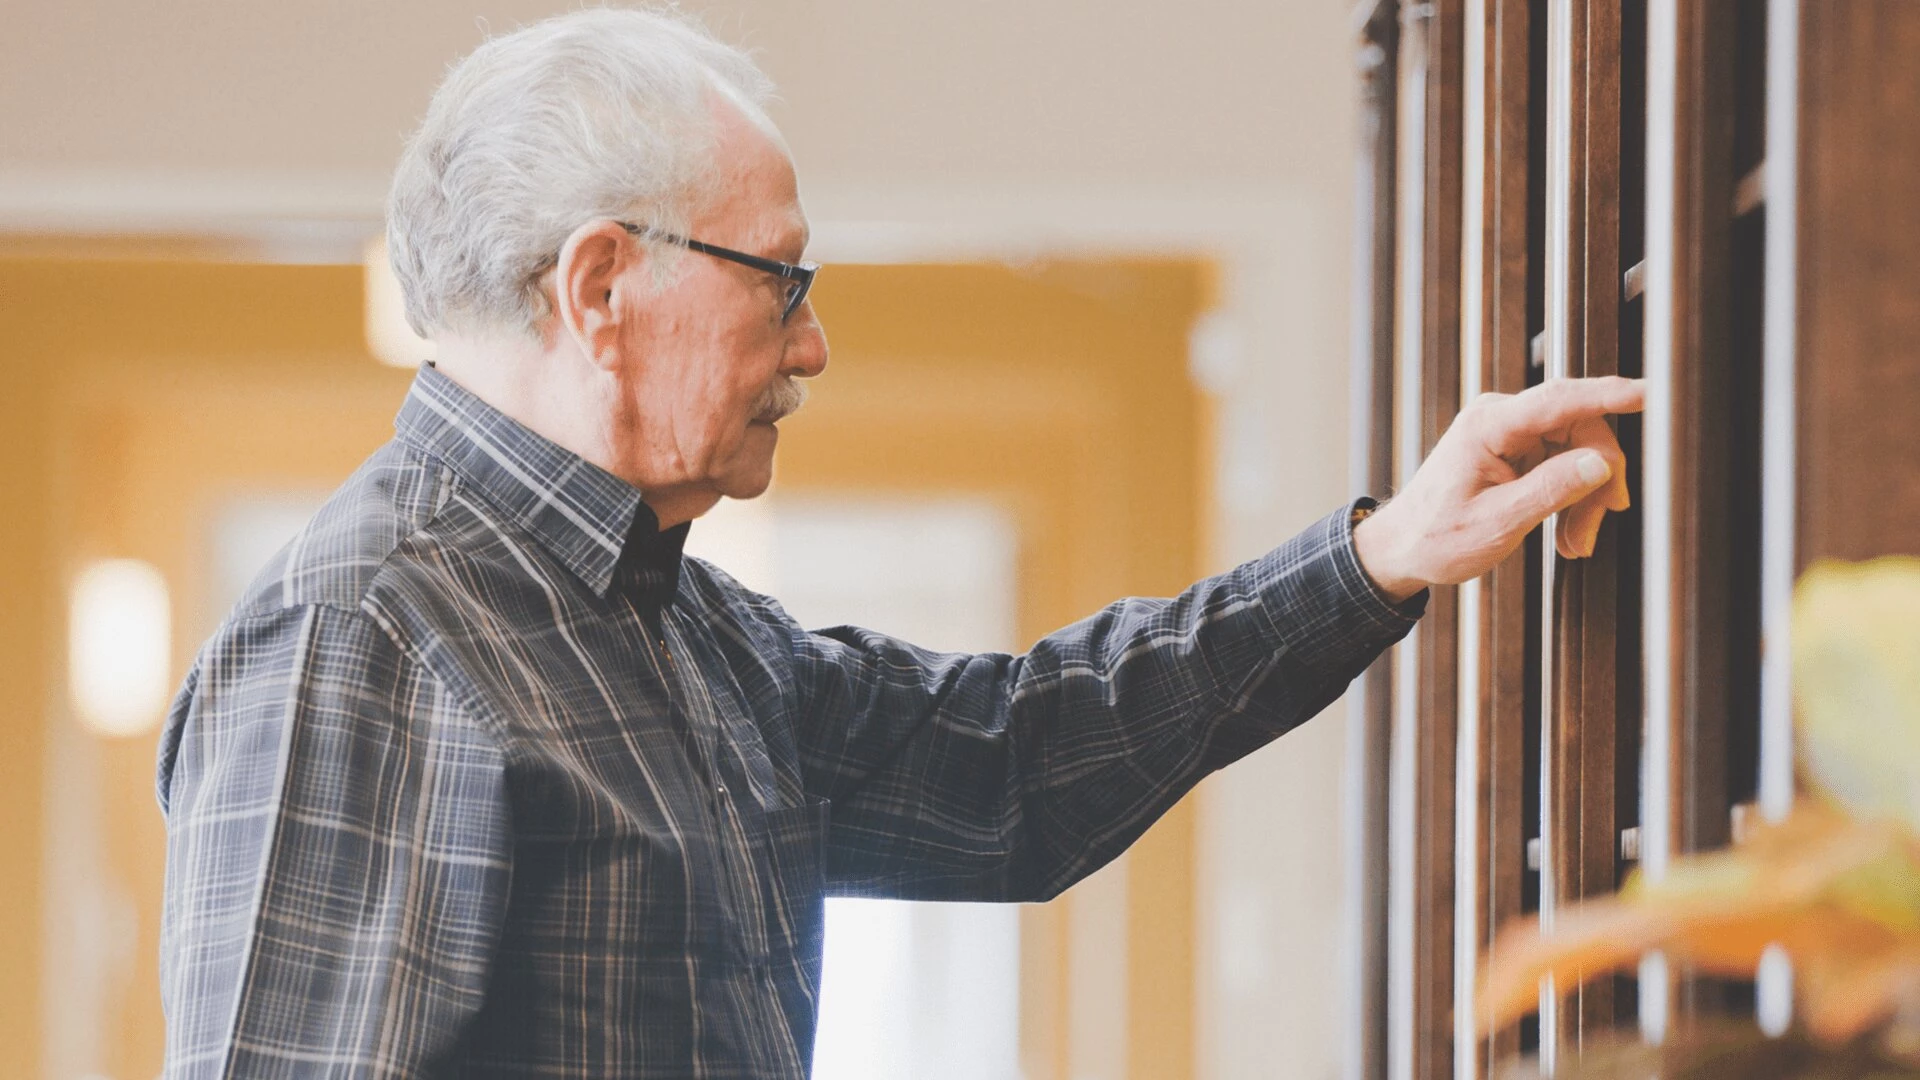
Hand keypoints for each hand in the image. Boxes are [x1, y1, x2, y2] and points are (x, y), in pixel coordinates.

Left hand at [1352, 376, 1645, 602]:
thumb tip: (1599, 464)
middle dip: (1597, 483)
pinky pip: (1564, 464)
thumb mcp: (1496, 523)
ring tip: (1574, 544)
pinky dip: (1572, 499)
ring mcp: (1510, 432)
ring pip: (1579, 451)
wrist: (1402, 549)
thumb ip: (1550, 491)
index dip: (1610, 394)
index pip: (1561, 399)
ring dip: (1585, 500)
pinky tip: (1566, 534)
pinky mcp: (1517, 449)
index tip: (1651, 393)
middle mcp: (1500, 418)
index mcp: (1488, 426)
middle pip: (1581, 430)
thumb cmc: (1435, 537)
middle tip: (1590, 533)